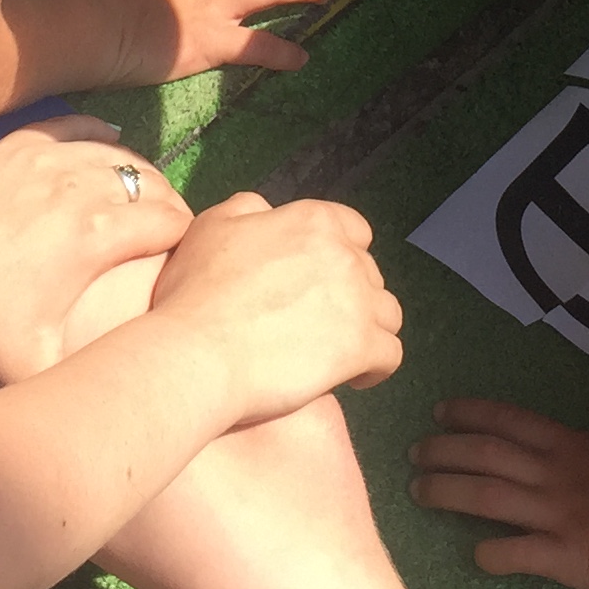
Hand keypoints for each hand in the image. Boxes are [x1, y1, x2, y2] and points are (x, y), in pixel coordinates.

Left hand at [0, 118, 191, 381]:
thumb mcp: (32, 365)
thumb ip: (81, 379)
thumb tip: (120, 401)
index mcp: (97, 235)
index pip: (171, 220)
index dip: (186, 235)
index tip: (184, 252)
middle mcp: (83, 186)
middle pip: (151, 181)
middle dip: (167, 203)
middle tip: (166, 227)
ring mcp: (49, 159)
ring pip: (118, 152)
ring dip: (137, 172)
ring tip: (140, 193)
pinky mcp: (19, 145)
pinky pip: (75, 127)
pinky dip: (98, 135)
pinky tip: (108, 141)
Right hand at [148, 192, 403, 419]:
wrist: (198, 351)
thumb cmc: (198, 290)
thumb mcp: (213, 227)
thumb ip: (248, 210)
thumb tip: (267, 211)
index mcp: (314, 221)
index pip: (355, 230)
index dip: (342, 255)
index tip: (321, 281)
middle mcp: (345, 255)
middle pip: (370, 275)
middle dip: (352, 296)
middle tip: (320, 322)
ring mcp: (358, 302)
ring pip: (388, 315)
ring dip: (368, 330)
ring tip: (339, 351)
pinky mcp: (362, 348)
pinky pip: (390, 356)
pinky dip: (375, 367)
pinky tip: (352, 378)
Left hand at [409, 352, 588, 588]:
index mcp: (575, 444)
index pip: (512, 421)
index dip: (472, 414)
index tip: (441, 410)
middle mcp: (556, 475)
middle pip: (487, 456)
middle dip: (446, 451)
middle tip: (413, 453)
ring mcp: (558, 517)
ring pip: (488, 499)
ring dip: (450, 493)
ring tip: (418, 493)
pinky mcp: (568, 559)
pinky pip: (520, 555)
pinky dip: (493, 554)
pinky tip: (475, 556)